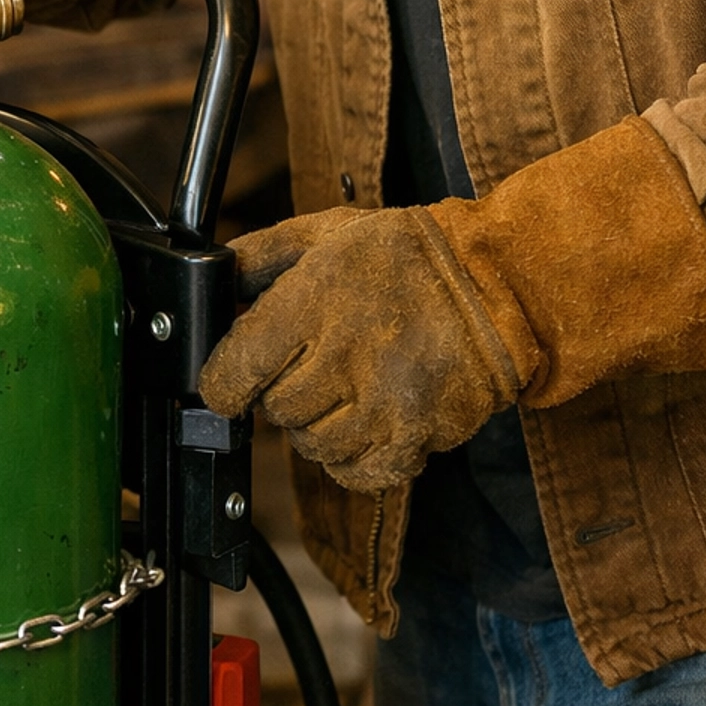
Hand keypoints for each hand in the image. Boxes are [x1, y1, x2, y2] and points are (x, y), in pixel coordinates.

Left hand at [200, 117, 705, 494]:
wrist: (497, 285)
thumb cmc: (405, 255)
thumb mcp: (323, 232)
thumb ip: (256, 257)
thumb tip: (208, 283)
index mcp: (314, 300)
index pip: (234, 370)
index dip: (225, 379)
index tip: (235, 375)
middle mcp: (345, 355)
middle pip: (275, 410)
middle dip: (281, 392)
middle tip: (310, 364)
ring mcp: (382, 403)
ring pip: (311, 446)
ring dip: (317, 424)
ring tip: (345, 385)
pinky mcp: (415, 438)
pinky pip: (355, 473)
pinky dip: (352, 455)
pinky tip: (367, 417)